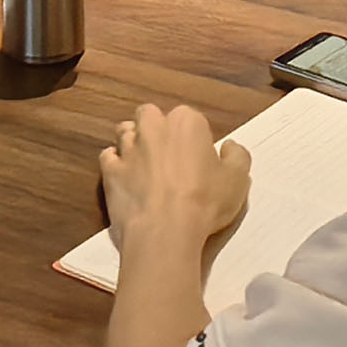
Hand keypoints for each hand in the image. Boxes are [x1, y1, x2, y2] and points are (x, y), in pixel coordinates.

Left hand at [99, 103, 250, 258]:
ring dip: (134, 142)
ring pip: (125, 132)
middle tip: (169, 155)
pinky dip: (115, 163)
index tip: (198, 157)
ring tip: (147, 165)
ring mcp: (128, 148)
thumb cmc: (204, 202)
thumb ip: (237, 156)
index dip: (193, 137)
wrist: (165, 230)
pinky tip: (127, 177)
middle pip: (150, 115)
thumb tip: (230, 147)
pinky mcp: (111, 170)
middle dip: (156, 128)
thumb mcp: (237, 179)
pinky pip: (108, 157)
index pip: (189, 117)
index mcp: (186, 122)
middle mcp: (154, 127)